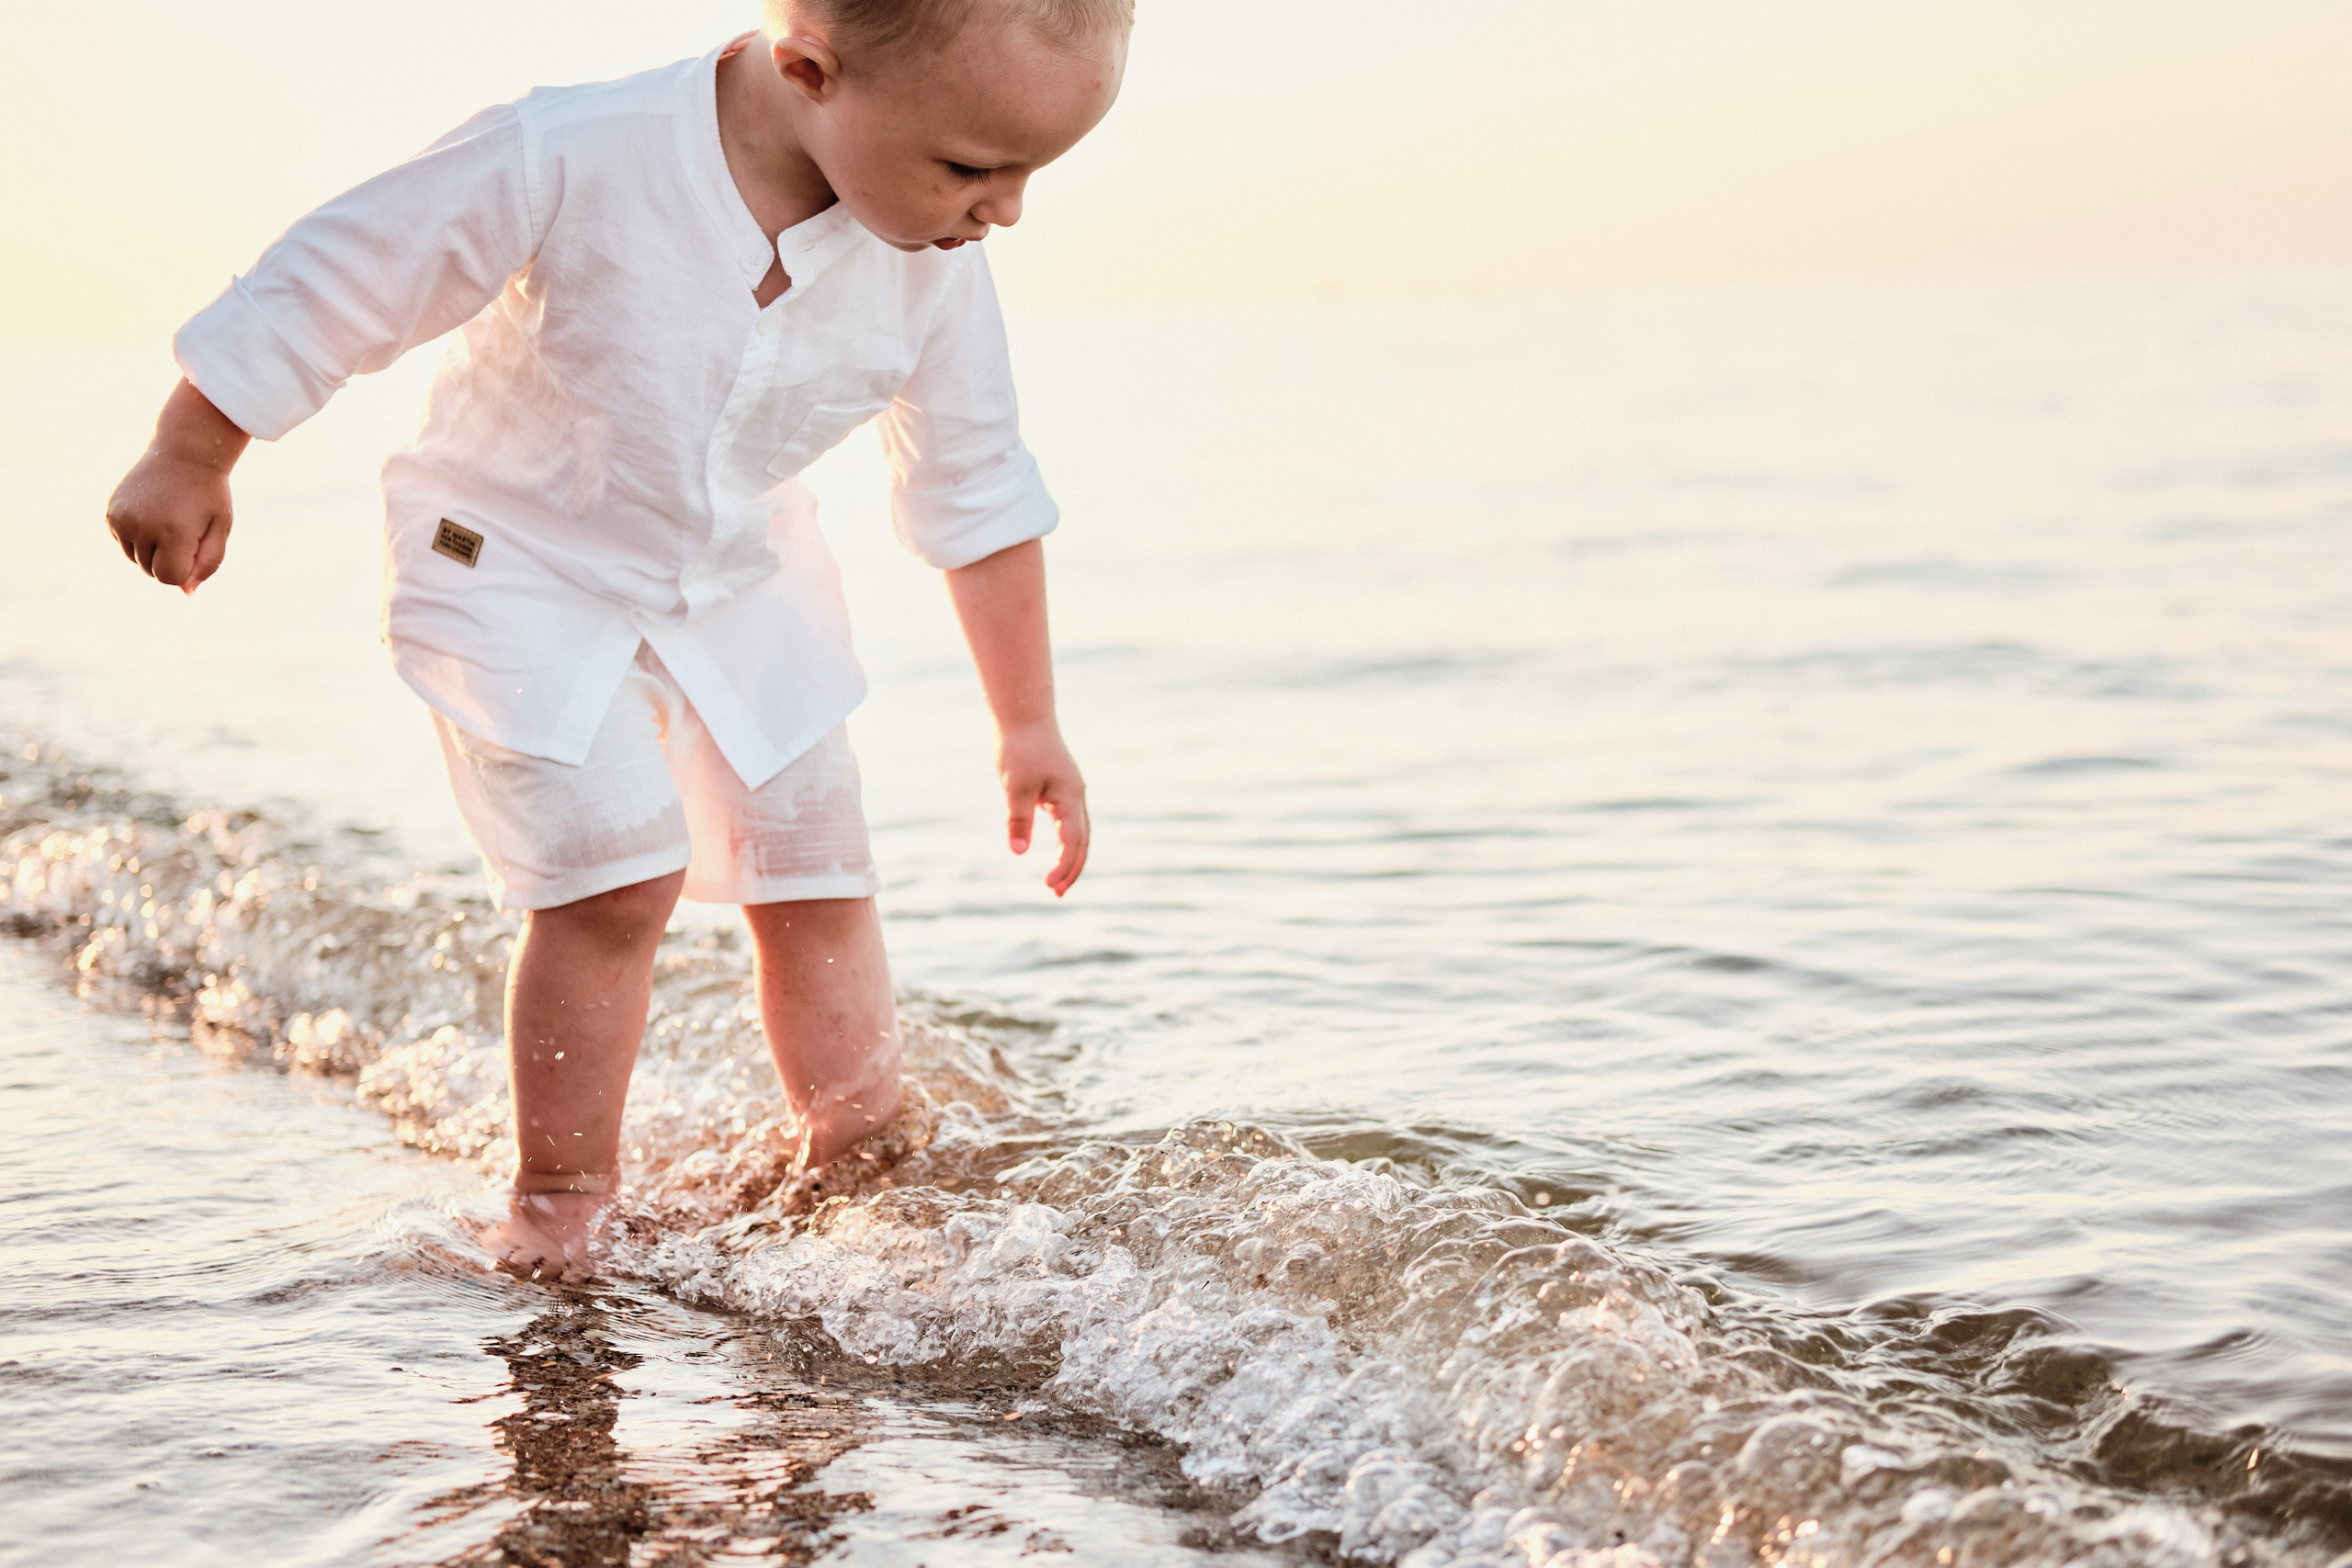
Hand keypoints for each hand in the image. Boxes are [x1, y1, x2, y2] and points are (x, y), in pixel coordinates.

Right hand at [105, 379, 248, 593]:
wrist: (184, 453)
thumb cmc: (209, 494)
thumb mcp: (220, 529)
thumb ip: (207, 563)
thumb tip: (186, 591)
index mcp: (173, 531)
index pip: (170, 577)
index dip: (186, 568)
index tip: (196, 546)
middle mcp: (142, 526)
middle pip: (153, 571)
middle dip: (171, 559)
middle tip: (185, 527)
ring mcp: (122, 519)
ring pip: (137, 560)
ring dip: (154, 550)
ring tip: (170, 520)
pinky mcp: (111, 513)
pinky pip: (125, 544)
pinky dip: (139, 538)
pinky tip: (153, 514)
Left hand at [998, 719, 1089, 895]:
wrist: (1025, 717)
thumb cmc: (1020, 749)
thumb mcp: (1015, 787)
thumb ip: (1019, 820)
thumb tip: (1019, 852)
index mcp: (1070, 798)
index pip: (1073, 841)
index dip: (1063, 866)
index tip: (1049, 885)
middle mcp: (1076, 796)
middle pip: (1083, 841)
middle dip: (1072, 869)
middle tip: (1057, 894)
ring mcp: (1072, 791)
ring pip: (1079, 832)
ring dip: (1071, 857)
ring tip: (1057, 881)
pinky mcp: (1062, 787)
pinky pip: (1070, 821)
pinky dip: (1067, 840)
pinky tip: (1058, 849)